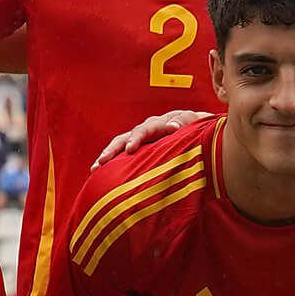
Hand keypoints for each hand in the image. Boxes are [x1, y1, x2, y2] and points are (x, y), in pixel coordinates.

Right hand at [93, 107, 213, 167]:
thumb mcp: (195, 124)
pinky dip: (111, 163)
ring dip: (108, 156)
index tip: (130, 149)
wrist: (199, 133)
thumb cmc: (198, 130)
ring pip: (120, 145)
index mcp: (160, 123)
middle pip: (126, 137)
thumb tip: (173, 126)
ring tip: (95, 168)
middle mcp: (147, 130)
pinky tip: (98, 173)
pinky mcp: (139, 151)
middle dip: (114, 149)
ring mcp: (141, 140)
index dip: (137, 138)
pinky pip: (122, 155)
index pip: (146, 129)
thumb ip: (186, 122)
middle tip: (103, 161)